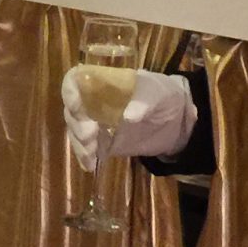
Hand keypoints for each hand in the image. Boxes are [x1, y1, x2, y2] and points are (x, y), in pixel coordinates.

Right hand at [59, 69, 197, 173]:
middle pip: (72, 109)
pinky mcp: (104, 143)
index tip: (75, 106)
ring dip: (79, 142)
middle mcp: (95, 102)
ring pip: (76, 131)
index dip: (70, 91)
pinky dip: (85, 157)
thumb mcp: (158, 94)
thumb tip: (129, 117)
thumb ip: (144, 102)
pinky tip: (89, 165)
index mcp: (104, 83)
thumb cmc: (164, 97)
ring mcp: (98, 123)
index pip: (76, 80)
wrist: (177, 121)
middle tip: (90, 136)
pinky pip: (88, 149)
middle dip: (77, 124)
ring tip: (91, 154)